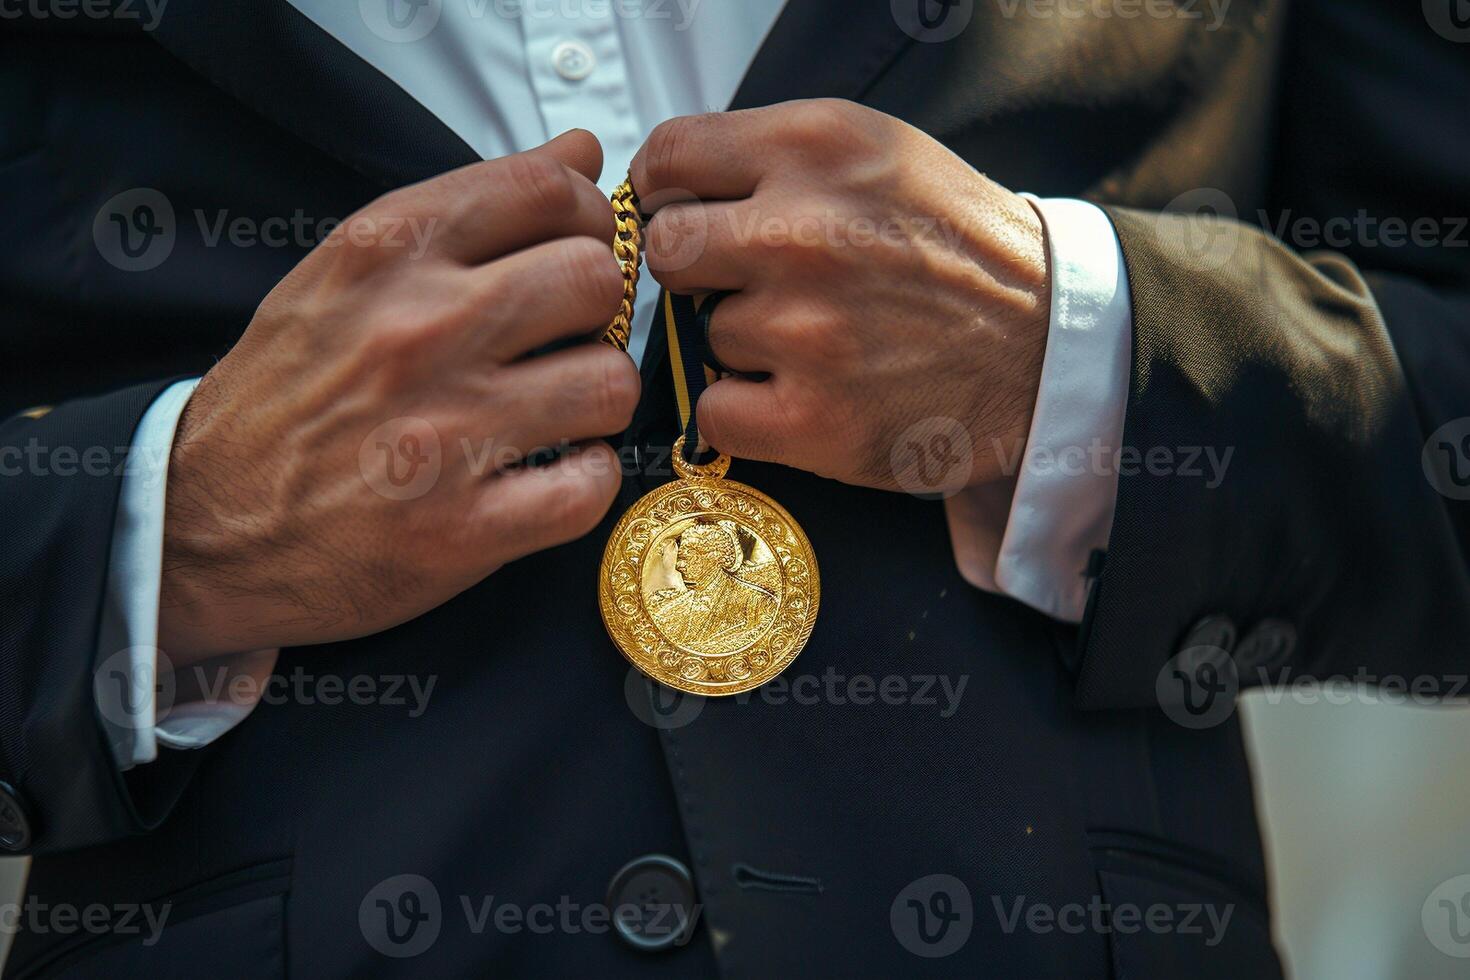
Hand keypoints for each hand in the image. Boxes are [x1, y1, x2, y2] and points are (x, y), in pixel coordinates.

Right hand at [160, 131, 637, 659]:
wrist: (204, 531)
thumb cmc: (283, 401)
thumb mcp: (345, 278)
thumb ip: (464, 211)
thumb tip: (576, 153)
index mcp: (383, 259)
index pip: (546, 190)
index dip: (588, 217)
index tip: (577, 246)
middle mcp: (417, 334)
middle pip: (595, 279)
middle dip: (597, 309)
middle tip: (566, 337)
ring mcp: (442, 434)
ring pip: (609, 384)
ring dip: (597, 400)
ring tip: (556, 412)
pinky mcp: (463, 528)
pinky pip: (591, 484)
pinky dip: (584, 483)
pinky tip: (548, 475)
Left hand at [629, 99, 1049, 493]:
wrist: (1044, 345)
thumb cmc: (954, 248)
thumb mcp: (876, 153)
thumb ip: (772, 159)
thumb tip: (670, 187)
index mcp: (817, 149)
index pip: (668, 157)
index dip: (668, 192)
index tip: (687, 213)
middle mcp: (805, 232)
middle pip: (666, 249)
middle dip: (697, 270)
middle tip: (747, 285)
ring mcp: (807, 329)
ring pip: (701, 334)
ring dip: (742, 343)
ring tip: (815, 340)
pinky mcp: (815, 417)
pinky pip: (716, 411)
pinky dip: (747, 411)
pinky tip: (800, 393)